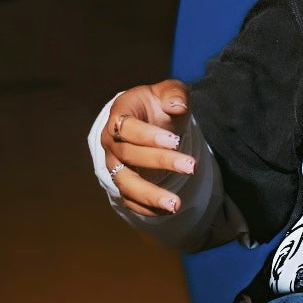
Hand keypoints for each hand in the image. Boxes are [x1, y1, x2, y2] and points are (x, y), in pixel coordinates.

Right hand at [99, 79, 194, 218]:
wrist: (150, 120)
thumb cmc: (159, 104)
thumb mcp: (169, 91)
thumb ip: (174, 94)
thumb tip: (177, 106)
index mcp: (118, 115)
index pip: (127, 128)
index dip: (148, 136)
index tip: (176, 141)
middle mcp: (111, 142)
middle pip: (130, 156)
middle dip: (161, 162)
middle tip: (191, 167)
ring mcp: (115, 165)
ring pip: (126, 183)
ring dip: (150, 195)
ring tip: (176, 205)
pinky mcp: (123, 183)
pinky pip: (130, 200)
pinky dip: (147, 208)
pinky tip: (169, 211)